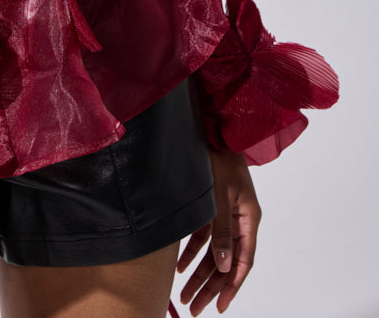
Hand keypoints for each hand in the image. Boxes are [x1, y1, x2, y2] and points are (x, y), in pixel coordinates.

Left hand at [176, 147, 260, 314]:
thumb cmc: (219, 157)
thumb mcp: (221, 195)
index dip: (232, 286)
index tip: (220, 306)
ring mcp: (224, 214)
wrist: (210, 128)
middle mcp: (238, 219)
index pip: (244, 261)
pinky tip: (180, 267)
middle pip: (226, 262)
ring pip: (213, 252)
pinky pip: (202, 236)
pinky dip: (192, 252)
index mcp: (248, 218)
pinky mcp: (210, 207)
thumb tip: (225, 266)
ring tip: (184, 295)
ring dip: (199, 273)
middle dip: (211, 286)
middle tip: (195, 308)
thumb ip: (222, 230)